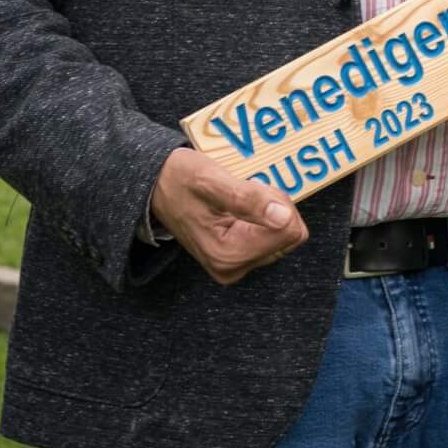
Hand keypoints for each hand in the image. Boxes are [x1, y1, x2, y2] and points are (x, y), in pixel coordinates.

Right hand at [151, 146, 307, 284]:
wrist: (156, 185)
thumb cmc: (180, 179)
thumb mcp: (212, 180)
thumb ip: (248, 200)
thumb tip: (284, 218)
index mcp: (228, 255)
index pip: (290, 231)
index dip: (277, 203)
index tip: (252, 190)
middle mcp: (233, 268)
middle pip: (290, 233)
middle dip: (274, 206)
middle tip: (245, 191)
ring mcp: (237, 265)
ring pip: (285, 233)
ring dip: (270, 209)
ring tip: (239, 197)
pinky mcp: (240, 258)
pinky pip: (274, 235)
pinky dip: (265, 215)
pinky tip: (241, 206)